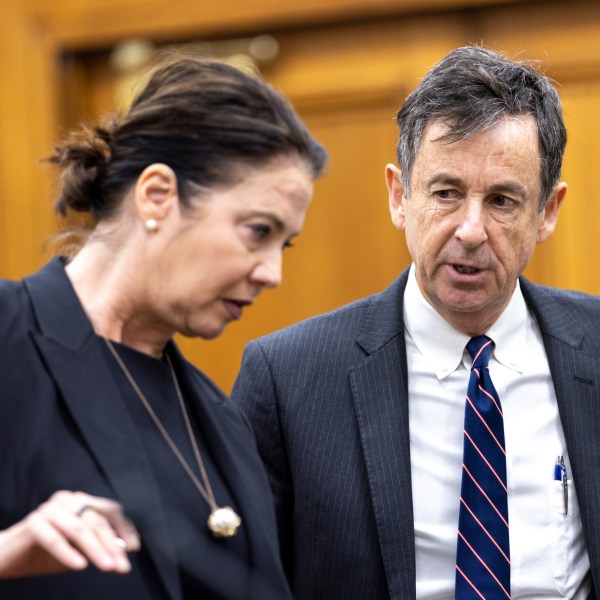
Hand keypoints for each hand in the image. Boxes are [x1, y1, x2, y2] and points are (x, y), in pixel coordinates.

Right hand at [0, 490, 140, 577]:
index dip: (124, 528)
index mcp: (81, 500)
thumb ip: (98, 544)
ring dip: (96, 550)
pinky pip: (54, 539)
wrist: (7, 556)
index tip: (135, 547)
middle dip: (112, 545)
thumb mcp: (78, 548)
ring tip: (107, 567)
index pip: (109, 510)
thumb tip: (125, 550)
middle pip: (97, 521)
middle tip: (122, 566)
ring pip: (80, 529)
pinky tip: (79, 566)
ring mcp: (50, 509)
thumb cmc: (46, 551)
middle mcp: (68, 499)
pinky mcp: (33, 523)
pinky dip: (68, 553)